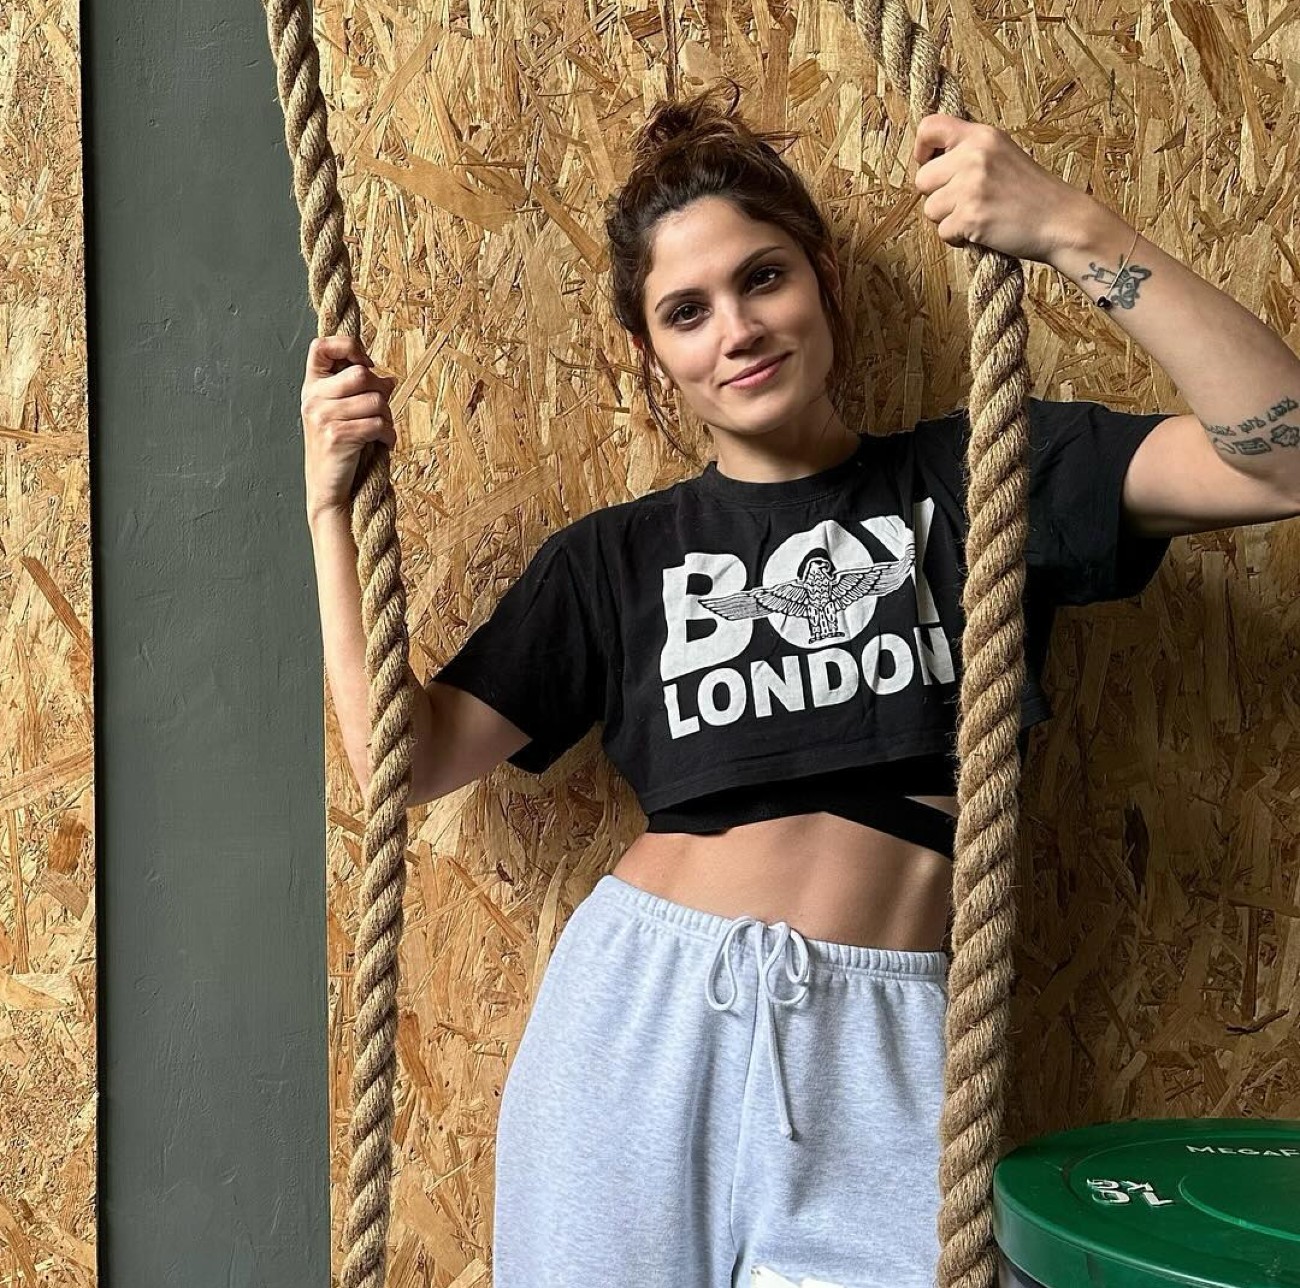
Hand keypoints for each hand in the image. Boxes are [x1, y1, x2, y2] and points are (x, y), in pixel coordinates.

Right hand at [300, 335, 397, 522]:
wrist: (329, 490)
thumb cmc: (343, 450)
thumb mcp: (347, 413)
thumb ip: (361, 391)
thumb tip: (389, 379)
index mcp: (312, 386)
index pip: (321, 346)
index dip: (349, 346)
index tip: (365, 364)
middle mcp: (313, 398)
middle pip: (361, 374)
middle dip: (381, 392)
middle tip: (381, 411)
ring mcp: (322, 417)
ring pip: (375, 400)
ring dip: (388, 417)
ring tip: (381, 432)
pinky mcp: (337, 437)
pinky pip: (378, 424)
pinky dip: (389, 436)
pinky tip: (382, 444)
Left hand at [912, 113, 1092, 265]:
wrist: (1063, 221)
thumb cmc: (1032, 194)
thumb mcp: (1004, 154)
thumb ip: (970, 152)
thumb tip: (931, 163)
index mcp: (982, 136)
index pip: (929, 127)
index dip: (921, 149)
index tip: (928, 163)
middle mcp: (973, 156)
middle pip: (922, 180)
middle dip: (938, 196)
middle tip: (966, 202)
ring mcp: (971, 186)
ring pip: (930, 209)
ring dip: (948, 220)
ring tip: (978, 216)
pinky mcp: (971, 216)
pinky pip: (942, 233)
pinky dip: (958, 239)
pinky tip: (982, 231)